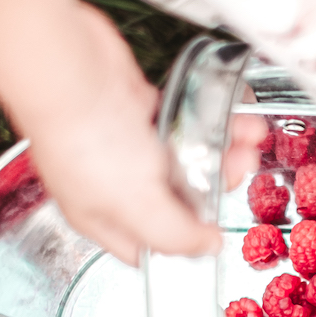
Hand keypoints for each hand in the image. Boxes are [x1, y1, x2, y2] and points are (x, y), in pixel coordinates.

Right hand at [24, 6, 261, 265]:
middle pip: (179, 197)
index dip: (186, 244)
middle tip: (240, 167)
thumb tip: (207, 248)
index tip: (220, 230)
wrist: (69, 68)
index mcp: (103, 217)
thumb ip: (176, 235)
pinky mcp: (139, 108)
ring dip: (222, 146)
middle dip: (217, 183)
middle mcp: (112, 183)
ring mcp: (126, 144)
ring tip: (246, 134)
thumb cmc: (85, 137)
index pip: (151, 248)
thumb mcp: (136, 205)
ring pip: (186, 156)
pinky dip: (210, 118)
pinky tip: (231, 113)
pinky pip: (185, 120)